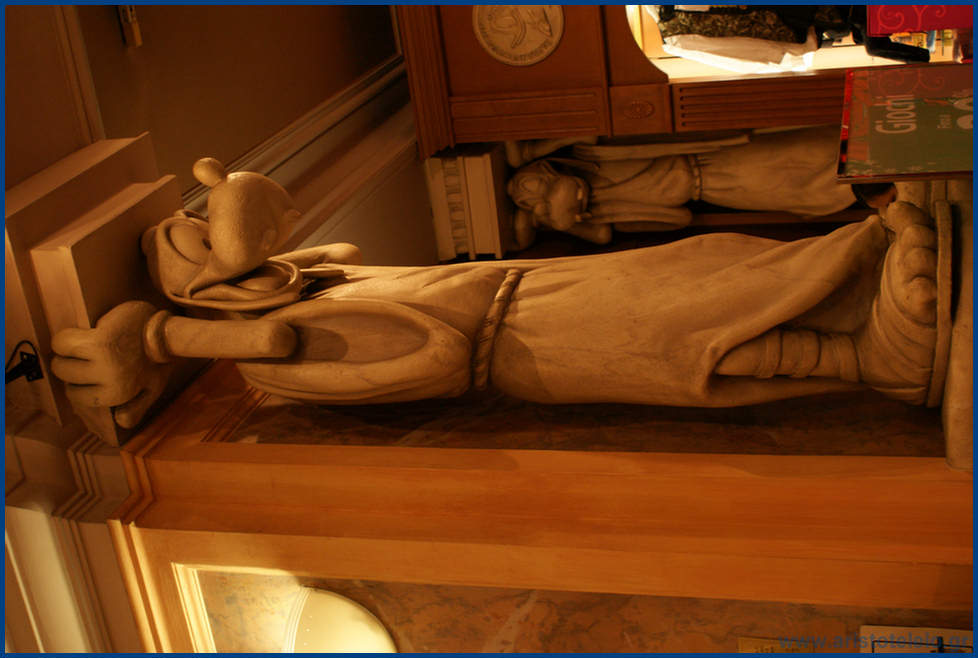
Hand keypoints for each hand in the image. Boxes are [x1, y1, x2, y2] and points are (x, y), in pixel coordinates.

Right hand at [51, 301, 171, 428]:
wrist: (167, 333)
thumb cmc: (157, 360)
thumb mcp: (152, 389)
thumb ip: (137, 408)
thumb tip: (120, 422)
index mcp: (118, 394)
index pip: (75, 394)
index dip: (76, 380)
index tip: (86, 369)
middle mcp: (109, 381)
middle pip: (64, 376)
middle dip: (68, 364)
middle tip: (83, 353)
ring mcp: (103, 361)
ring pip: (60, 360)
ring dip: (64, 352)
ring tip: (79, 344)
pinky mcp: (99, 340)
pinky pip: (63, 341)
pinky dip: (65, 337)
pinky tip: (81, 332)